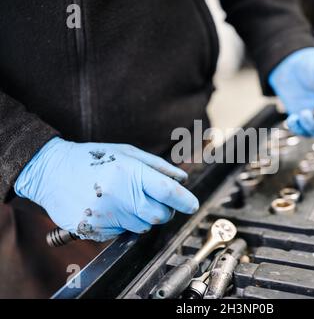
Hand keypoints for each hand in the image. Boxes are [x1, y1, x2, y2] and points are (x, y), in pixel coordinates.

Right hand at [14, 137, 198, 240]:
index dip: (185, 200)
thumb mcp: (127, 152)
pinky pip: (123, 232)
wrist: (51, 171)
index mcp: (130, 173)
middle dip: (165, 210)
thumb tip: (182, 180)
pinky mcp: (96, 230)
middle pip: (160, 215)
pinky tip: (110, 206)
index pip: (168, 192)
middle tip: (155, 199)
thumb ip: (158, 166)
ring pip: (143, 226)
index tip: (192, 204)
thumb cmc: (92, 159)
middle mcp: (120, 196)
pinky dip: (124, 222)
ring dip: (143, 215)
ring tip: (126, 199)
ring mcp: (107, 215)